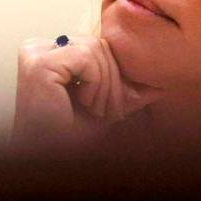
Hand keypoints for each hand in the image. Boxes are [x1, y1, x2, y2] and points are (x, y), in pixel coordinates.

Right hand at [10, 36, 163, 155]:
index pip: (101, 44)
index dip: (114, 72)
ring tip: (91, 108)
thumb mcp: (108, 104)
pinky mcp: (39, 63)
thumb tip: (164, 82)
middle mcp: (39, 46)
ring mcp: (35, 52)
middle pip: (100, 44)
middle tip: (103, 110)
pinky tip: (82, 102)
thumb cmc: (71, 134)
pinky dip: (94, 84)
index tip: (110, 105)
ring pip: (97, 50)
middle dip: (112, 81)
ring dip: (104, 86)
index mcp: (52, 50)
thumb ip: (130, 88)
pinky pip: (87, 58)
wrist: (48, 156)